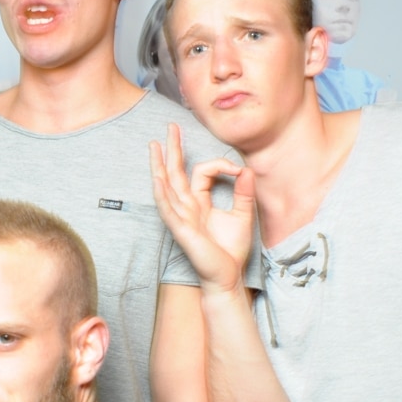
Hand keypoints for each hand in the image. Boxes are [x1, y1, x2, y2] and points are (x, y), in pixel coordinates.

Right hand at [149, 122, 255, 294]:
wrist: (227, 275)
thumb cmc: (230, 250)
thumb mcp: (242, 215)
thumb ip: (243, 192)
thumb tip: (246, 169)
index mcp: (199, 202)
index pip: (202, 172)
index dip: (220, 164)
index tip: (238, 169)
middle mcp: (187, 207)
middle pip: (176, 173)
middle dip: (173, 149)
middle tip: (170, 126)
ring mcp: (182, 218)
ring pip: (166, 187)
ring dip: (160, 166)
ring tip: (154, 146)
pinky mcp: (182, 231)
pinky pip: (169, 209)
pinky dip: (162, 194)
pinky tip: (158, 179)